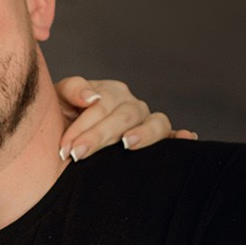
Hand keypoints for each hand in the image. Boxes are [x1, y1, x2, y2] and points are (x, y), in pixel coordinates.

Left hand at [54, 76, 197, 161]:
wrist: (62, 136)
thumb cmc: (60, 116)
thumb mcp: (58, 98)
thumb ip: (71, 90)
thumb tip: (92, 97)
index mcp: (109, 92)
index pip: (101, 105)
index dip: (83, 126)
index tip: (66, 147)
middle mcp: (131, 105)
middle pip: (125, 116)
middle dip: (100, 135)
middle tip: (78, 154)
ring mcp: (145, 121)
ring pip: (155, 123)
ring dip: (145, 133)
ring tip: (128, 143)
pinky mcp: (156, 139)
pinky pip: (171, 136)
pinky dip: (181, 137)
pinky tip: (187, 138)